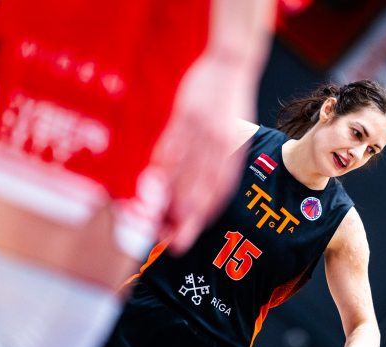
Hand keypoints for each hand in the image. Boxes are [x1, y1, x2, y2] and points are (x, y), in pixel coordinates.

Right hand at [150, 52, 256, 254]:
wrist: (231, 64)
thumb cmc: (227, 100)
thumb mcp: (231, 130)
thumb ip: (219, 157)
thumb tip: (204, 182)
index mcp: (231, 151)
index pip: (218, 190)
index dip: (204, 213)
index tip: (190, 234)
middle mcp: (218, 146)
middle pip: (201, 189)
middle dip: (188, 219)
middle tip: (175, 243)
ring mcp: (202, 131)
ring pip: (186, 172)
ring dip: (174, 200)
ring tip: (162, 224)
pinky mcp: (186, 115)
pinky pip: (173, 144)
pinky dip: (164, 165)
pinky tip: (154, 184)